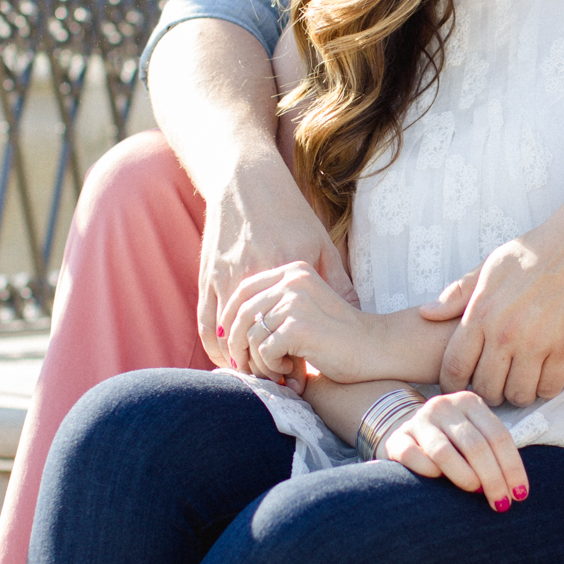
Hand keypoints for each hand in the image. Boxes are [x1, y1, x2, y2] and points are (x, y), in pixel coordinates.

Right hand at [198, 167, 355, 368]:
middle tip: (276, 383)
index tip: (301, 376)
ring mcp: (224, 278)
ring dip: (236, 361)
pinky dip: (215, 345)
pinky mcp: (206, 277)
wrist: (245, 180)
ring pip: (224, 336)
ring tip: (253, 375)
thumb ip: (337, 282)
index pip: (286, 330)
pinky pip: (205, 322)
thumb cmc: (290, 212)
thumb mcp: (321, 244)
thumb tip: (357, 317)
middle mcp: (250, 277)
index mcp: (283, 272)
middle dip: (262, 368)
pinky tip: (228, 356)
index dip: (291, 360)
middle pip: (253, 340)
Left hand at [224, 260, 380, 385]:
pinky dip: (272, 368)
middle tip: (246, 369)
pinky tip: (291, 373)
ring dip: (258, 363)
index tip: (233, 346)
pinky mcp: (298, 326)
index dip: (230, 321)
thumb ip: (272, 309)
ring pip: (249, 337)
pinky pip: (264, 352)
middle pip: (240, 315)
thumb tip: (223, 329)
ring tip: (278, 373)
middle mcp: (291, 281)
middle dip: (237, 348)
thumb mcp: (303, 310)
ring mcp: (295, 302)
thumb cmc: (337, 336)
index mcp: (292, 272)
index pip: (242, 292)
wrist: (375, 348)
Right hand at [379, 391, 528, 508]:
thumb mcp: (475, 439)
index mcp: (469, 402)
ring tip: (476, 493)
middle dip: (493, 478)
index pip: (498, 436)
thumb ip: (493, 454)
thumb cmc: (452, 444)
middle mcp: (443, 406)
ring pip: (445, 453)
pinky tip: (439, 483)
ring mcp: (418, 420)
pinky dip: (430, 473)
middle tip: (501, 503)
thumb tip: (517, 490)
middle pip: (476, 445)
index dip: (512, 467)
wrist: (407, 437)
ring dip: (465, 477)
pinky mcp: (397, 439)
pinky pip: (415, 458)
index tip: (520, 494)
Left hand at [431, 216, 563, 404]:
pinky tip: (546, 377)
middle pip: (486, 388)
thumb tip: (427, 313)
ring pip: (519, 394)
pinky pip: (550, 387)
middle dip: (489, 393)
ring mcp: (538, 343)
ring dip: (519, 394)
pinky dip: (546, 388)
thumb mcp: (490, 267)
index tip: (461, 387)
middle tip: (497, 387)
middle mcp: (506, 333)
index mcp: (482, 313)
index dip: (453, 384)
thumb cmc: (534, 252)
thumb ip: (459, 294)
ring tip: (522, 385)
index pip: (455, 367)